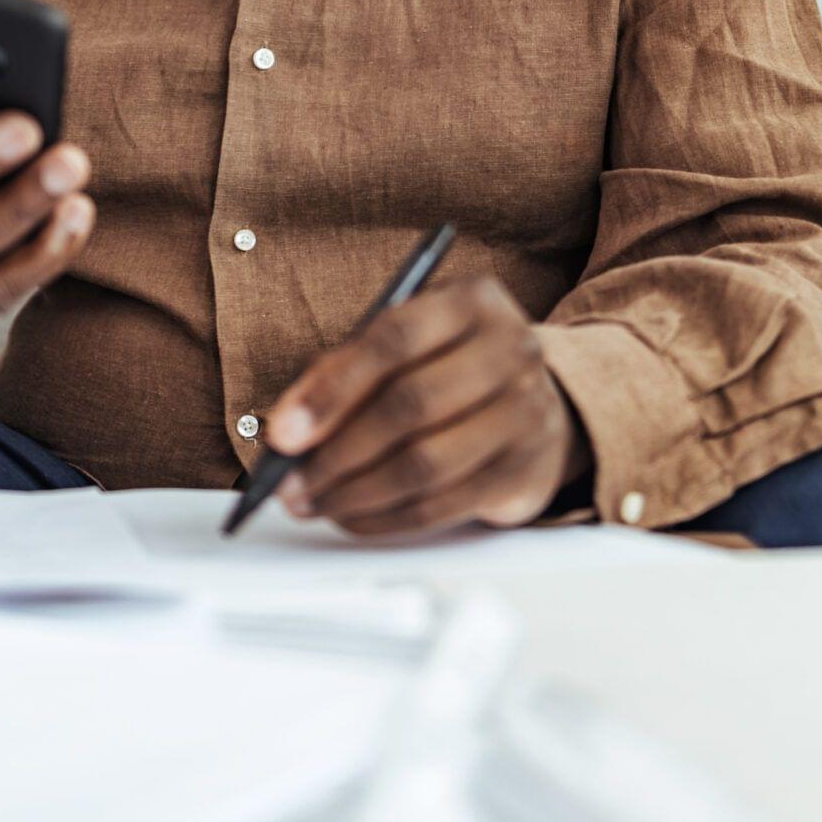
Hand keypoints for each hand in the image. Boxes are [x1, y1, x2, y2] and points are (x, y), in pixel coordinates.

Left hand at [264, 274, 591, 536]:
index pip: (395, 339)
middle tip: (290, 483)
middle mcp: (510, 350)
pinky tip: (352, 518)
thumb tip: (287, 429)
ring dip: (355, 494)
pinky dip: (386, 519)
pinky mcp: (526, 472)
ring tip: (314, 504)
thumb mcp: (404, 346)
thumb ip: (345, 371)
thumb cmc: (449, 368)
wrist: (538, 404)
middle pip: (411, 406)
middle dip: (336, 453)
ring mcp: (527, 413)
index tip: (283, 434)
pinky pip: (443, 507)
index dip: (332, 389)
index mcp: (472, 301)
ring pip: (425, 465)